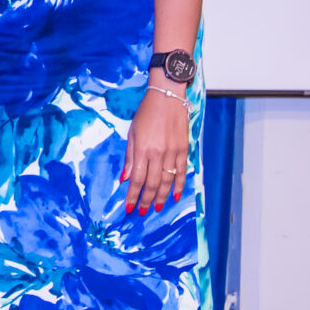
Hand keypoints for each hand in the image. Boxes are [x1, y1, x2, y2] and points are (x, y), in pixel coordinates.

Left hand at [122, 86, 189, 214]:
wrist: (168, 97)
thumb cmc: (147, 112)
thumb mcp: (132, 133)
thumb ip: (129, 156)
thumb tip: (125, 178)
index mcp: (143, 149)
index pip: (136, 179)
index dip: (133, 196)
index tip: (129, 208)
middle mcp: (158, 153)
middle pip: (151, 184)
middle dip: (145, 200)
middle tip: (142, 212)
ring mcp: (173, 152)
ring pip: (167, 182)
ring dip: (160, 197)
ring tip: (155, 207)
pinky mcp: (184, 149)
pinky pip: (181, 172)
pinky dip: (178, 186)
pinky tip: (174, 196)